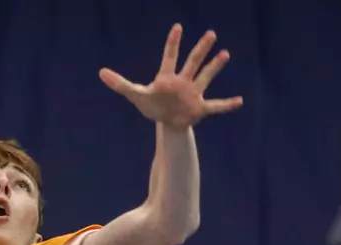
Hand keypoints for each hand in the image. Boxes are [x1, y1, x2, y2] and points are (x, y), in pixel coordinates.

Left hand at [100, 24, 242, 129]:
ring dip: (214, 67)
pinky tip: (240, 101)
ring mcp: (193, 94)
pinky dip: (227, 105)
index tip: (177, 27)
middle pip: (192, 62)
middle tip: (211, 33)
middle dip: (201, 49)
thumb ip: (119, 84)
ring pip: (205, 77)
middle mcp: (183, 82)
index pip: (170, 57)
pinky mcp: (199, 108)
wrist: (167, 122)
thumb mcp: (135, 95)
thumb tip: (100, 72)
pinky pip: (216, 106)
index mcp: (167, 77)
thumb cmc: (152, 105)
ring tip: (225, 54)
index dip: (173, 43)